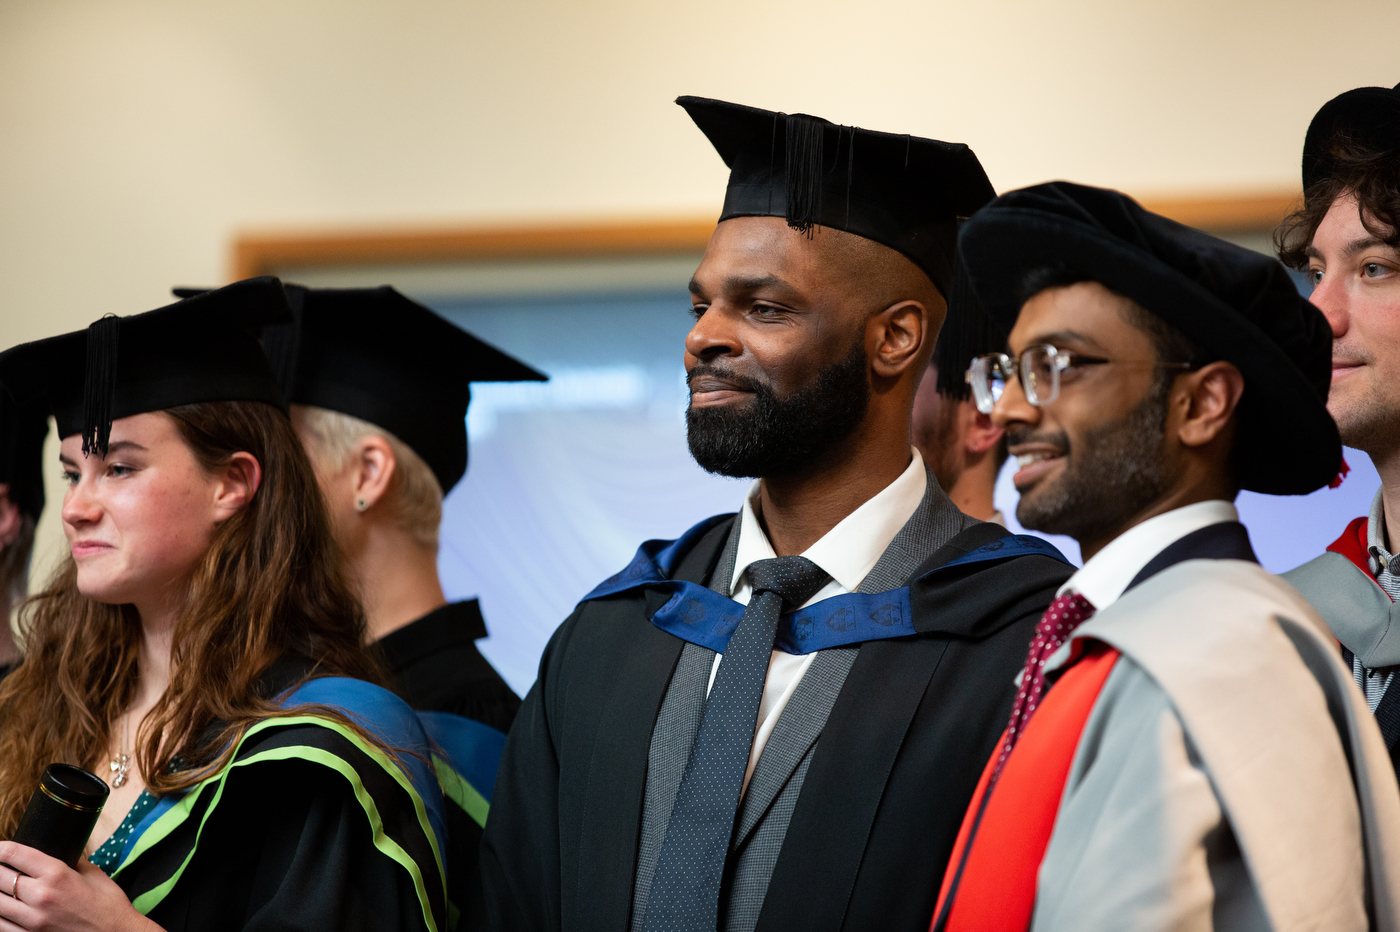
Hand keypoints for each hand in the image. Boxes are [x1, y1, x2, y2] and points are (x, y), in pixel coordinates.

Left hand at [0, 842, 162, 931]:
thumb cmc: (108, 904)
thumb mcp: (93, 874)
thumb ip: (72, 861)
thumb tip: (58, 851)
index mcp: (57, 874)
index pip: (15, 854)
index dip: (1, 848)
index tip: (0, 848)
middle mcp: (41, 896)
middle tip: (2, 868)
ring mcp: (33, 920)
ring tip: (3, 888)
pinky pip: (1, 925)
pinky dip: (0, 915)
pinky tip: (6, 908)